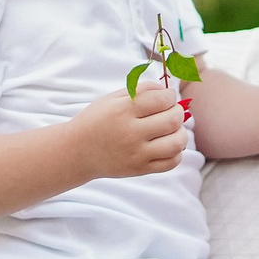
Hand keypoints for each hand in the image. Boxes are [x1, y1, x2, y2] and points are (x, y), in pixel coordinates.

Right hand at [71, 85, 187, 178]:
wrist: (77, 151)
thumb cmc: (97, 120)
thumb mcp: (111, 99)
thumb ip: (140, 90)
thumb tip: (167, 89)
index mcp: (123, 110)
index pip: (162, 99)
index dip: (170, 96)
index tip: (167, 97)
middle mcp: (131, 132)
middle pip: (173, 120)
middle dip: (178, 112)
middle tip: (172, 111)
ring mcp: (136, 153)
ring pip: (176, 143)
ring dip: (181, 133)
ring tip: (174, 129)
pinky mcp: (140, 169)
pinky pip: (171, 162)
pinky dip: (176, 153)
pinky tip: (168, 145)